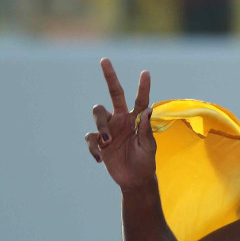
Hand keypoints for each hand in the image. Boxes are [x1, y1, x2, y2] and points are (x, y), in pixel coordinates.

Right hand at [85, 58, 156, 190]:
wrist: (134, 180)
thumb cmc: (145, 162)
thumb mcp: (149, 147)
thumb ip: (146, 130)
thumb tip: (148, 110)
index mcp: (137, 119)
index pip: (140, 100)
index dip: (143, 87)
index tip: (146, 72)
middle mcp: (122, 119)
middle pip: (114, 93)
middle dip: (110, 76)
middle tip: (105, 60)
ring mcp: (109, 128)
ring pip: (98, 113)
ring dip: (101, 126)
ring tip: (107, 142)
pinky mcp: (98, 141)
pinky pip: (90, 137)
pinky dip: (93, 147)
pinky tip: (100, 159)